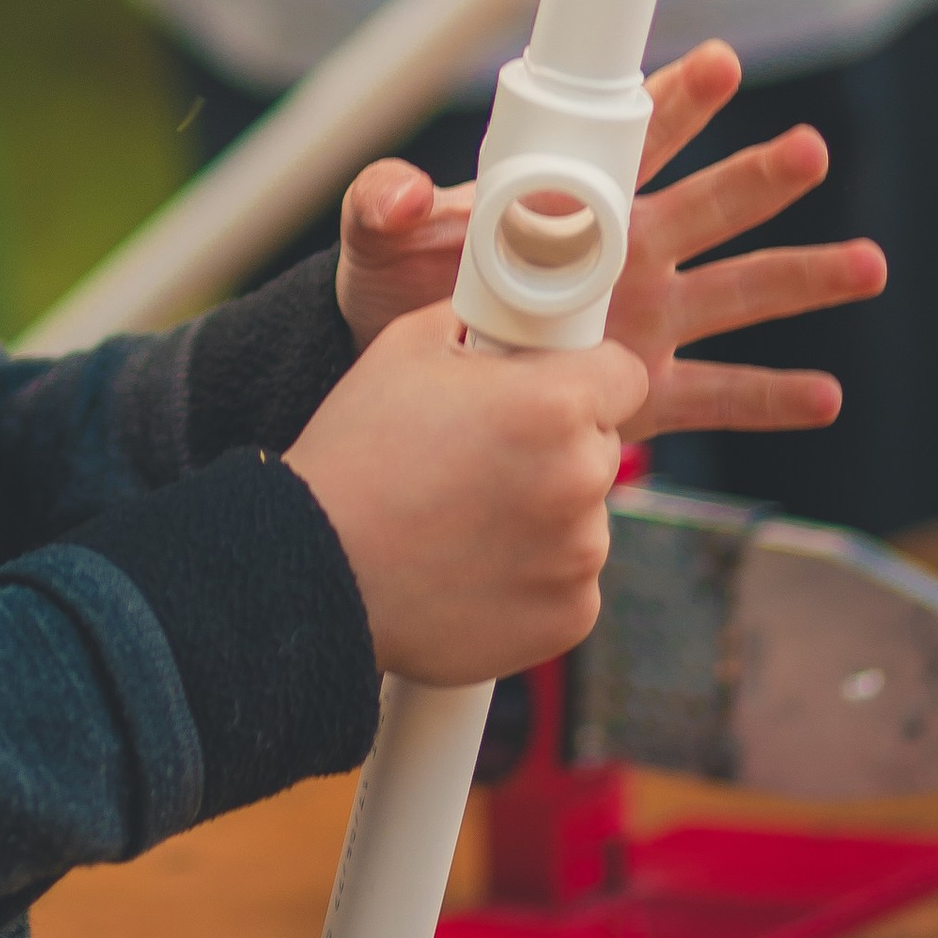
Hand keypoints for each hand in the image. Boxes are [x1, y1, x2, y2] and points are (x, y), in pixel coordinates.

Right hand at [285, 307, 644, 683]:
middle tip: (485, 455)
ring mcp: (580, 557)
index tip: (550, 388)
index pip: (624, 373)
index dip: (586, 374)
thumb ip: (480, 322)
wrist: (312, 568)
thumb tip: (511, 320)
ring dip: (544, 512)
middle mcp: (580, 480)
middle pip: (601, 444)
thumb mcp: (407, 348)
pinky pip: (569, 580)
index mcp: (554, 405)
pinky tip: (471, 565)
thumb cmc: (355, 452)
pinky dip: (532, 574)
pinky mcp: (570, 617)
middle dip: (557, 443)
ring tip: (464, 518)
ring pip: (584, 515)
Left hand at [332, 42, 883, 439]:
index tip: (717, 63)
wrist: (405, 382)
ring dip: (803, 277)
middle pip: (707, 206)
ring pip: (738, 292)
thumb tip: (407, 188)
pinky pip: (719, 393)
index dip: (674, 101)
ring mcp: (645, 319)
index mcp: (570, 201)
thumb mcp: (376, 242)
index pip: (632, 139)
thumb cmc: (395, 289)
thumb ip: (385, 202)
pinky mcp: (645, 389)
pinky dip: (773, 398)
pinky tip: (825, 396)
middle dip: (758, 177)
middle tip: (810, 148)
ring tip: (868, 266)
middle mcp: (626, 252)